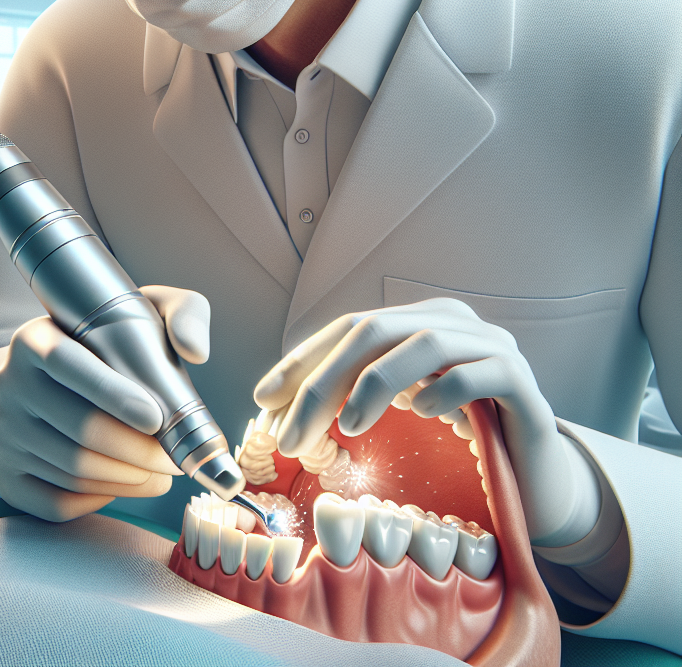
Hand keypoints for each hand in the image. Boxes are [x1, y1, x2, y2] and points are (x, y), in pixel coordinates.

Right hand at [0, 284, 210, 521]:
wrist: (38, 385)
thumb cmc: (105, 350)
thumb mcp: (139, 314)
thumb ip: (181, 312)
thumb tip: (195, 350)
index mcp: (35, 339)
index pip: (66, 364)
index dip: (112, 395)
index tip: (155, 418)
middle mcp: (9, 384)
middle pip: (79, 429)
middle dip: (139, 451)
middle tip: (174, 458)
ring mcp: (2, 433)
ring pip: (73, 470)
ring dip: (129, 479)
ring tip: (159, 473)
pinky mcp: (3, 474)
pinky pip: (56, 504)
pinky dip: (99, 501)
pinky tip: (123, 484)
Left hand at [254, 298, 601, 545]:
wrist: (535, 478)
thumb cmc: (456, 443)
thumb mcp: (397, 410)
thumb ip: (353, 394)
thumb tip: (278, 407)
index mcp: (417, 321)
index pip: (348, 327)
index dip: (303, 360)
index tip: (262, 399)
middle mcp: (453, 322)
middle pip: (376, 331)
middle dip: (326, 379)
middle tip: (293, 433)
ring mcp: (493, 346)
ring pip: (425, 343)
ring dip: (377, 382)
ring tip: (349, 427)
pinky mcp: (523, 381)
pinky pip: (481, 372)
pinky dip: (445, 388)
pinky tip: (421, 412)